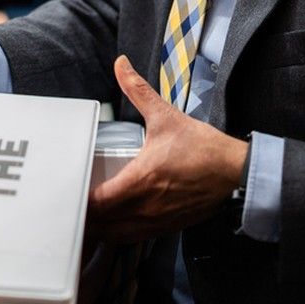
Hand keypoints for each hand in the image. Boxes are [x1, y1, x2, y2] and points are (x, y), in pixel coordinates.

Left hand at [88, 56, 248, 243]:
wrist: (236, 172)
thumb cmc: (204, 147)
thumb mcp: (166, 115)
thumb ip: (138, 90)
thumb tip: (121, 65)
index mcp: (141, 180)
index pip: (98, 202)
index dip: (79, 200)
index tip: (68, 190)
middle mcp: (146, 207)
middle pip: (102, 224)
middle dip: (84, 217)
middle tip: (70, 203)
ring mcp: (158, 221)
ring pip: (117, 236)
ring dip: (100, 229)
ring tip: (86, 217)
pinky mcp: (168, 227)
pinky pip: (135, 238)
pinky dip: (119, 234)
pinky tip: (113, 224)